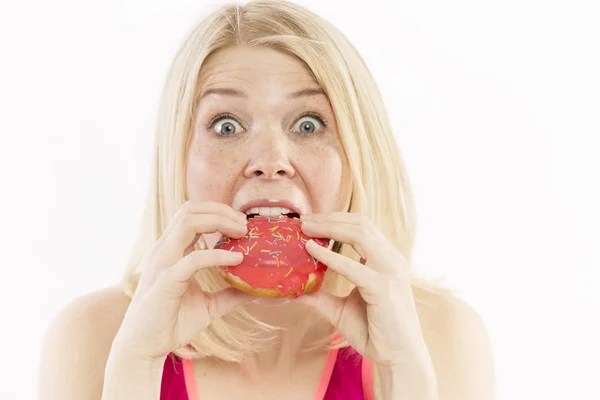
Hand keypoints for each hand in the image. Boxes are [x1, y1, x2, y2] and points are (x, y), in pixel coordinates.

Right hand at [113, 200, 253, 360]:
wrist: (145, 348)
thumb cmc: (172, 323)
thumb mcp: (209, 305)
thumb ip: (231, 293)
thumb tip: (259, 289)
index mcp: (171, 249)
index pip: (192, 212)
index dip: (219, 211)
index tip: (243, 224)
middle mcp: (164, 250)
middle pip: (190, 209)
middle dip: (221, 210)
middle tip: (245, 225)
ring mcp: (163, 263)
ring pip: (188, 222)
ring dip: (219, 222)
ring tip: (242, 233)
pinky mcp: (166, 281)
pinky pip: (193, 258)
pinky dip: (217, 255)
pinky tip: (236, 258)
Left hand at [295, 212, 432, 367]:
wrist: (399, 358)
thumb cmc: (374, 332)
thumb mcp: (341, 310)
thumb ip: (320, 297)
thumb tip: (293, 292)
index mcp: (385, 259)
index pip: (360, 226)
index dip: (334, 219)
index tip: (308, 221)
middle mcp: (390, 259)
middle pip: (359, 223)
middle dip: (328, 218)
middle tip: (302, 220)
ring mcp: (390, 272)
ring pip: (360, 234)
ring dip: (329, 227)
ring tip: (305, 228)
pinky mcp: (383, 288)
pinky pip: (353, 266)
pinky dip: (330, 255)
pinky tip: (311, 250)